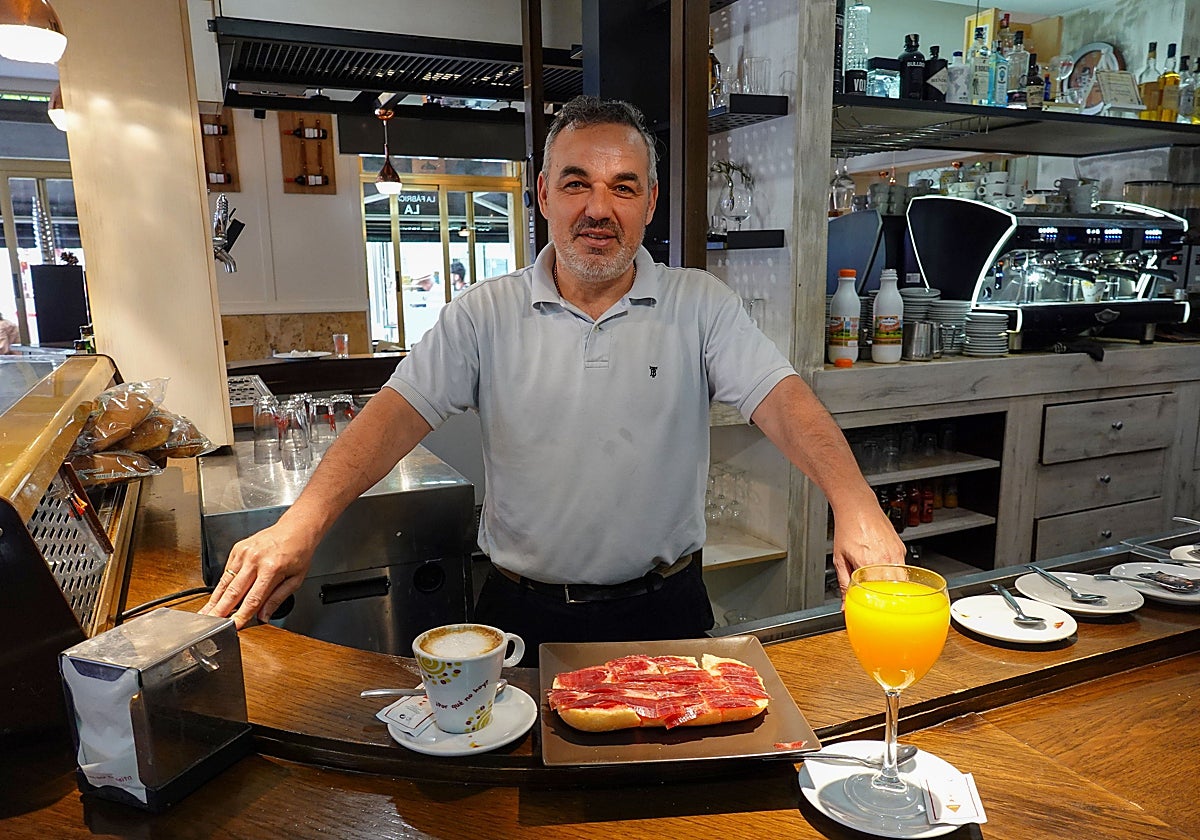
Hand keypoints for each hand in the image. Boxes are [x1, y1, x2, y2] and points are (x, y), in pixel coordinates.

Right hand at [198, 520, 315, 628]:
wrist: (296, 528)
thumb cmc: (298, 552)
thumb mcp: (295, 579)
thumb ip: (277, 599)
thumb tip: (263, 616)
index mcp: (271, 568)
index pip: (253, 599)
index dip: (241, 615)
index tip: (233, 626)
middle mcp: (254, 560)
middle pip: (233, 591)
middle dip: (220, 610)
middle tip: (210, 625)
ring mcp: (244, 553)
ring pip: (225, 582)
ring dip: (214, 600)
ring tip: (206, 613)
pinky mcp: (237, 549)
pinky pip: (227, 571)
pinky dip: (221, 585)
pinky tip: (217, 597)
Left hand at [830, 503, 905, 597]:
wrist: (858, 506)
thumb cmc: (847, 528)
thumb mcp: (839, 558)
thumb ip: (843, 583)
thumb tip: (844, 604)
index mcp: (868, 563)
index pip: (878, 595)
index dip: (876, 605)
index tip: (871, 610)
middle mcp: (886, 559)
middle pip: (894, 591)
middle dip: (887, 599)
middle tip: (878, 601)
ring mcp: (896, 553)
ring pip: (901, 580)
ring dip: (893, 587)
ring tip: (882, 587)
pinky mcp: (901, 548)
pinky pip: (903, 568)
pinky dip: (896, 573)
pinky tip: (885, 570)